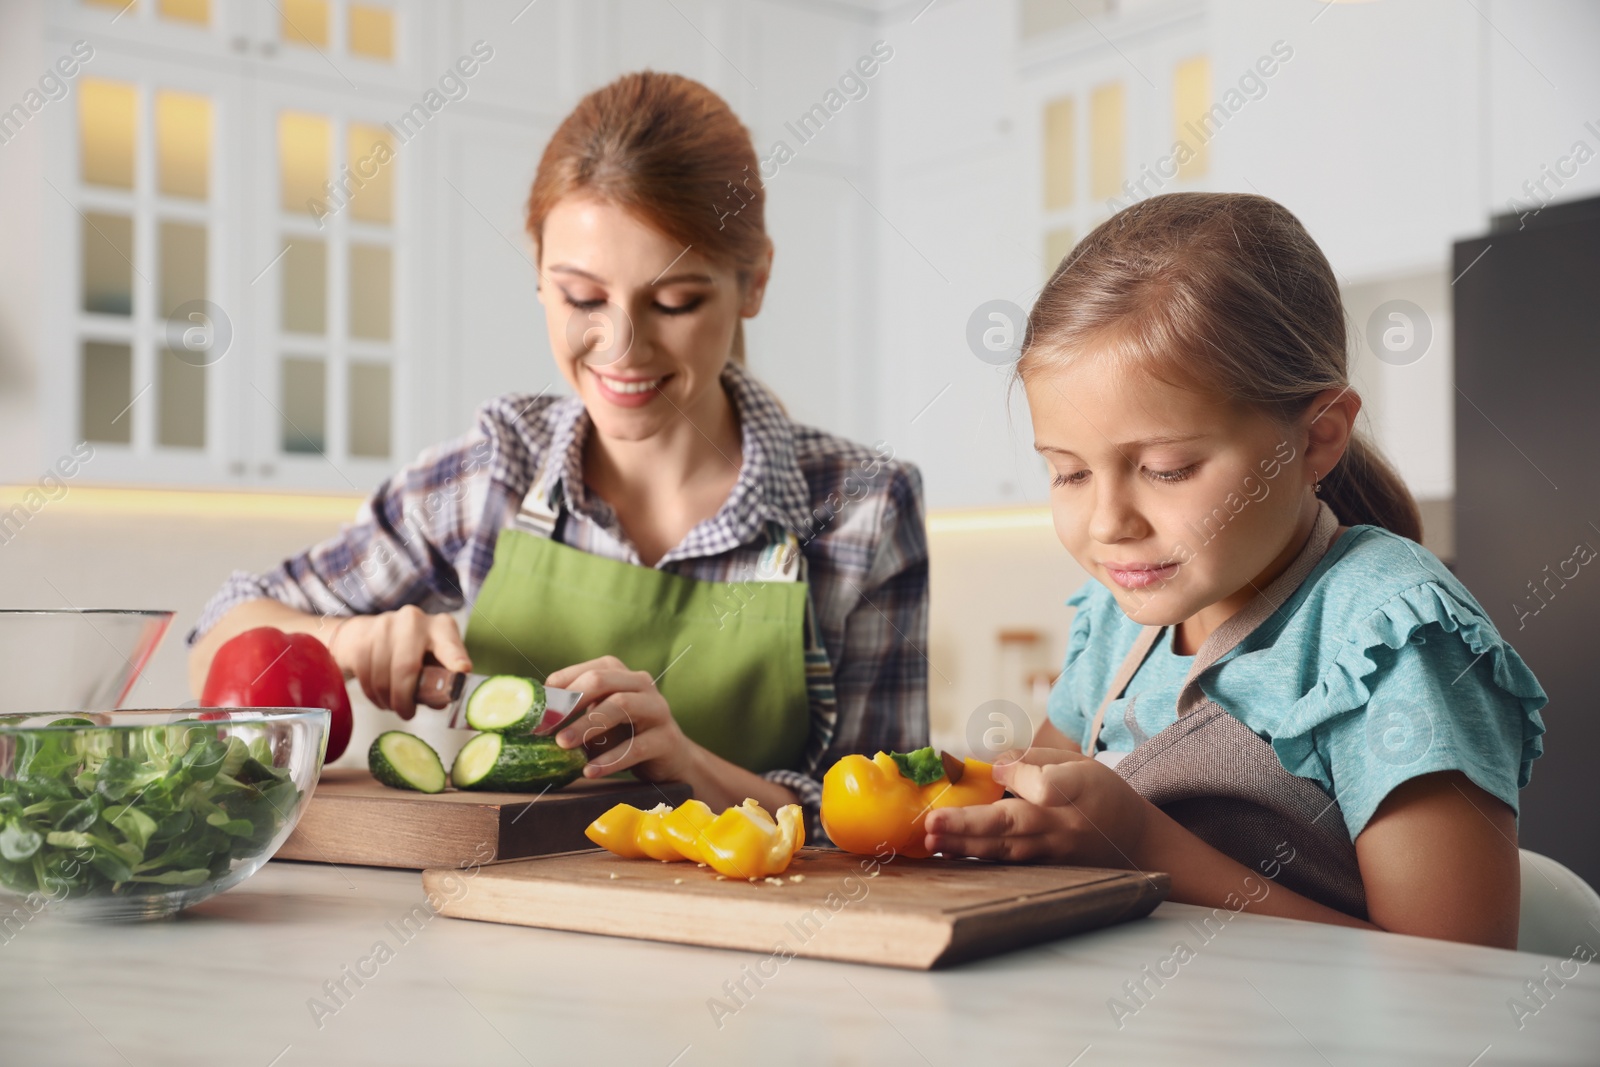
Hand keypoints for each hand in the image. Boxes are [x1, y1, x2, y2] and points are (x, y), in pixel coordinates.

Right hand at [327, 606, 470, 719]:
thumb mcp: (431, 662)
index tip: (462, 670)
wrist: (366, 633)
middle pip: (407, 667)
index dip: (456, 658)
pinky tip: (379, 697)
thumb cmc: (409, 652)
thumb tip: (439, 702)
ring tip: (392, 705)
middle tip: (407, 714)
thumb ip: (439, 681)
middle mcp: (414, 621)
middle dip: (405, 698)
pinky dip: (372, 694)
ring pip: (383, 676)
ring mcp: (386, 626)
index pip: (450, 645)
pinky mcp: (363, 637)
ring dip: (387, 699)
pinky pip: (365, 675)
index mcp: (441, 628)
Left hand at [545, 655, 699, 782]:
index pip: (587, 670)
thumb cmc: (627, 737)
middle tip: (546, 727)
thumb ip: (576, 714)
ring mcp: (658, 709)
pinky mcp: (667, 738)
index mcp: (622, 674)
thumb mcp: (600, 720)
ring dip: (587, 725)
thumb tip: (532, 719)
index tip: (536, 713)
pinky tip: (590, 771)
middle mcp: (642, 684)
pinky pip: (636, 746)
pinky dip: (610, 760)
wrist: (673, 761)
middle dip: (570, 702)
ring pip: (620, 705)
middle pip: (602, 680)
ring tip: (563, 745)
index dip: (560, 689)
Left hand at [922, 747, 1155, 866]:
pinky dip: (978, 858)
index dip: (1021, 777)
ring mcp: (1053, 852)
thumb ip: (1033, 759)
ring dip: (964, 845)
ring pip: (1004, 850)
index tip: (995, 769)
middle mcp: (1062, 825)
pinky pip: (1008, 864)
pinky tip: (949, 852)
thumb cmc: (1099, 792)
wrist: (1134, 842)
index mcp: (1075, 789)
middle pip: (1012, 824)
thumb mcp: (1077, 762)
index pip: (1046, 785)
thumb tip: (993, 766)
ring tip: (931, 838)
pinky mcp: (1046, 870)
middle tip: (931, 822)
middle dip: (968, 825)